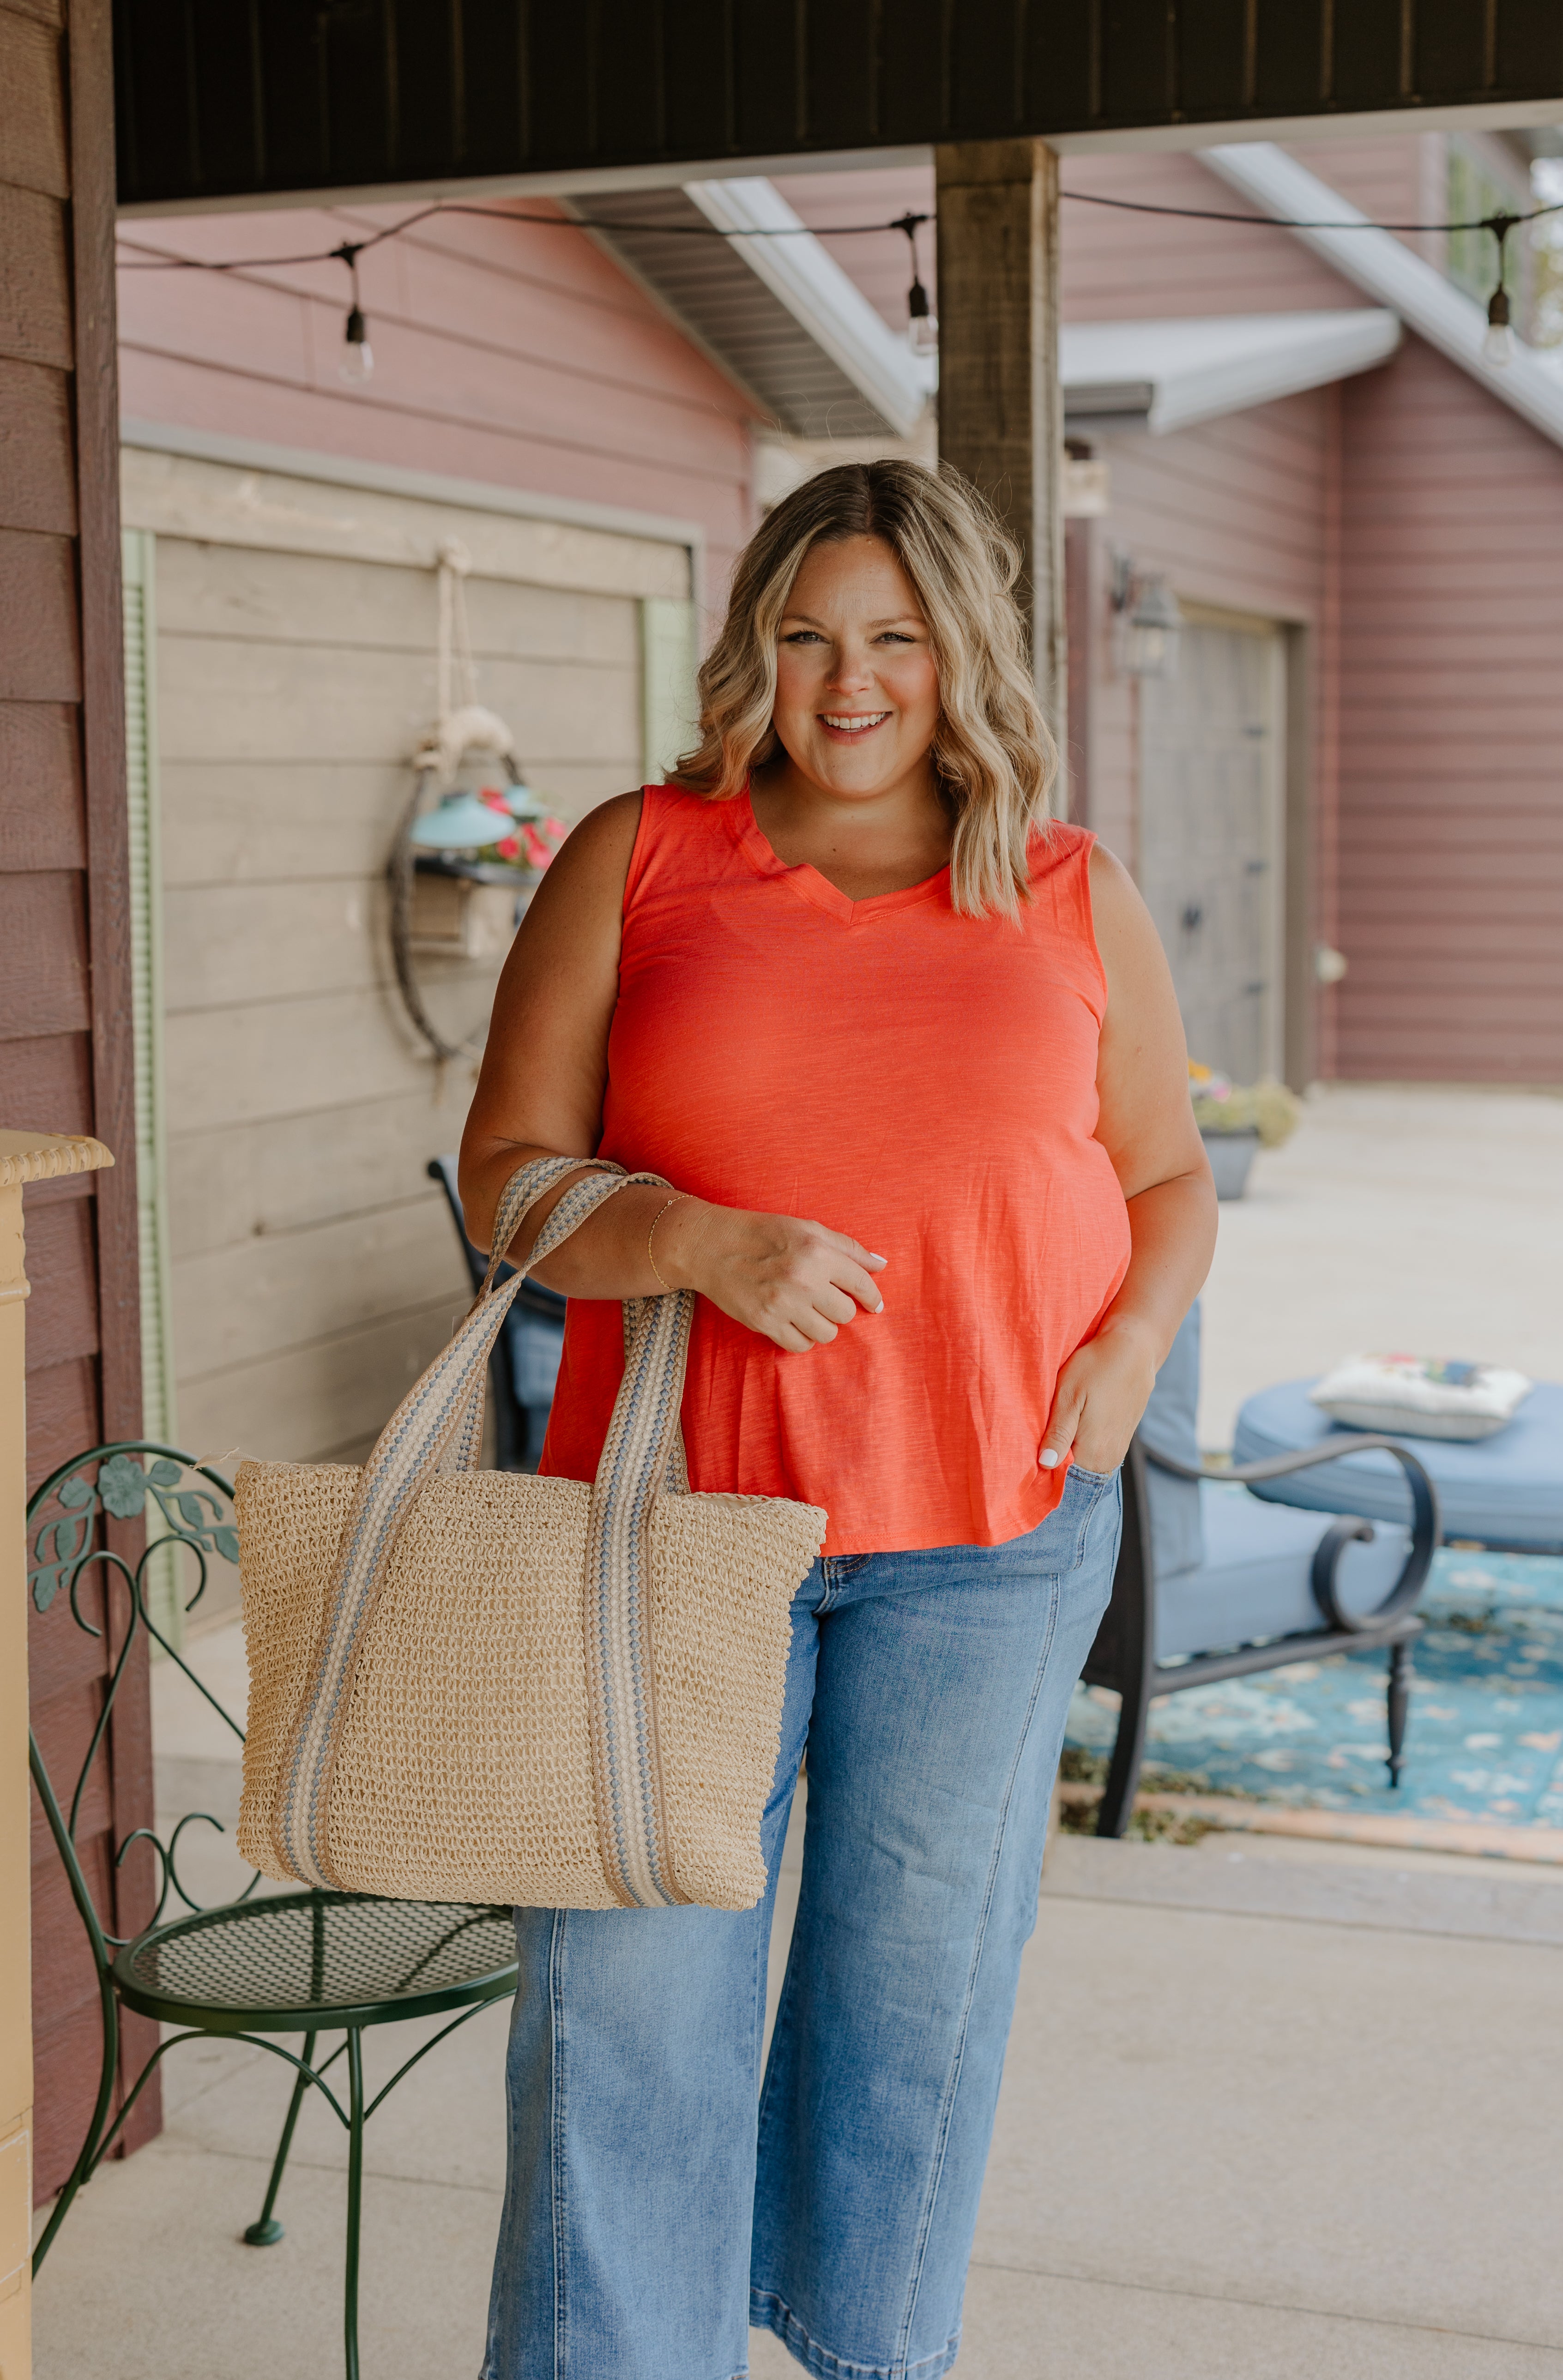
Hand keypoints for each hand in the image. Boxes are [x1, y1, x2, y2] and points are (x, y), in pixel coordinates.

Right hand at [659, 1202, 886, 1353]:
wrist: (710, 1246)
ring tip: (806, 1310)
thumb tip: (881, 1264)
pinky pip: (800, 1345)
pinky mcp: (764, 1322)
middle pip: (845, 1313)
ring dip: (821, 1325)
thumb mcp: (806, 1228)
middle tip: (823, 1298)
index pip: (861, 1283)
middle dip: (839, 1308)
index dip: (872, 1297)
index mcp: (817, 1251)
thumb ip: (847, 1247)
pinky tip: (792, 1322)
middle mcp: (803, 1279)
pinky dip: (801, 1337)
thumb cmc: (761, 1233)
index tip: (874, 1305)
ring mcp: (783, 1304)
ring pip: (826, 1334)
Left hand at [1040, 1315, 1159, 1474]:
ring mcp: (1117, 1450)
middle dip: (1053, 1460)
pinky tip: (1074, 1423)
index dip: (1041, 1466)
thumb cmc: (1096, 1367)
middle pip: (1072, 1473)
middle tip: (1040, 1434)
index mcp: (1092, 1453)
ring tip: (1057, 1426)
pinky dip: (1081, 1444)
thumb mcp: (1069, 1396)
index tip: (1028, 1451)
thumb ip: (1058, 1433)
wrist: (1134, 1351)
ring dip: (1067, 1451)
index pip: (1059, 1477)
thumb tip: (1045, 1464)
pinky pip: (1095, 1453)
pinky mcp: (1121, 1440)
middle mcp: (1107, 1459)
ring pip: (1083, 1463)